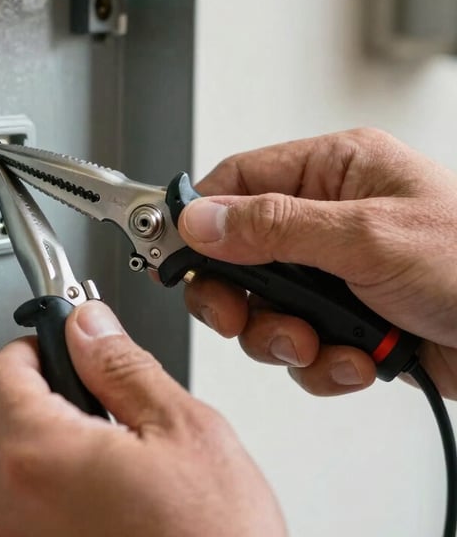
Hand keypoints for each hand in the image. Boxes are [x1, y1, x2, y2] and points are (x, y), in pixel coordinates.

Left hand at [0, 302, 298, 536]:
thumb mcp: (183, 430)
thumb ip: (121, 366)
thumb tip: (87, 327)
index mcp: (39, 458)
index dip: (27, 351)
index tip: (54, 352)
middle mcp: (9, 514)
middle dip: (29, 404)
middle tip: (87, 410)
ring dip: (34, 463)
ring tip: (101, 471)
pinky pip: (14, 534)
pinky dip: (40, 514)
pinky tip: (96, 519)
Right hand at [178, 128, 456, 397]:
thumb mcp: (367, 236)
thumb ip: (273, 226)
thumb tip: (201, 219)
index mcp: (334, 173)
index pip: (236, 183)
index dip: (198, 218)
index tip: (169, 250)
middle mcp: (328, 221)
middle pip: (238, 254)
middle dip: (236, 295)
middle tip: (237, 314)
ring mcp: (336, 276)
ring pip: (263, 308)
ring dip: (280, 336)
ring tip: (316, 340)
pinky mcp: (347, 322)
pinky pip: (299, 346)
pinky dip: (318, 363)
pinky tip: (353, 360)